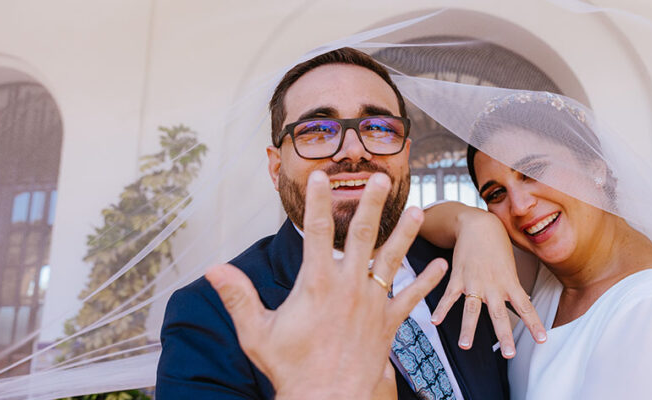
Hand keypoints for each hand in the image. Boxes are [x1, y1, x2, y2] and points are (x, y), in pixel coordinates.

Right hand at [206, 171, 447, 398]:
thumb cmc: (290, 369)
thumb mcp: (256, 333)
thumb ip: (238, 297)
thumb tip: (212, 269)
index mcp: (317, 283)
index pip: (316, 231)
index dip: (318, 201)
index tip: (321, 176)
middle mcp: (349, 286)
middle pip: (363, 234)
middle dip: (372, 203)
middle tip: (382, 178)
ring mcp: (372, 303)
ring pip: (392, 259)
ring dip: (405, 232)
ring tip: (419, 210)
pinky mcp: (388, 323)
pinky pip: (411, 297)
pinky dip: (426, 281)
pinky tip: (439, 266)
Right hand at [429, 209, 545, 358]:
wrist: (479, 225)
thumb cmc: (497, 247)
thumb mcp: (510, 267)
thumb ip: (514, 288)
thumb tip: (524, 303)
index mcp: (509, 283)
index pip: (525, 308)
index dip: (534, 324)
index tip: (542, 340)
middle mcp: (493, 285)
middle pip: (500, 314)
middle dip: (504, 335)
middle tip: (509, 354)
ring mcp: (474, 282)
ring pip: (471, 309)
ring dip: (468, 328)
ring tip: (466, 346)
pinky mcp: (458, 277)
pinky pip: (449, 296)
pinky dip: (442, 309)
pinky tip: (435, 321)